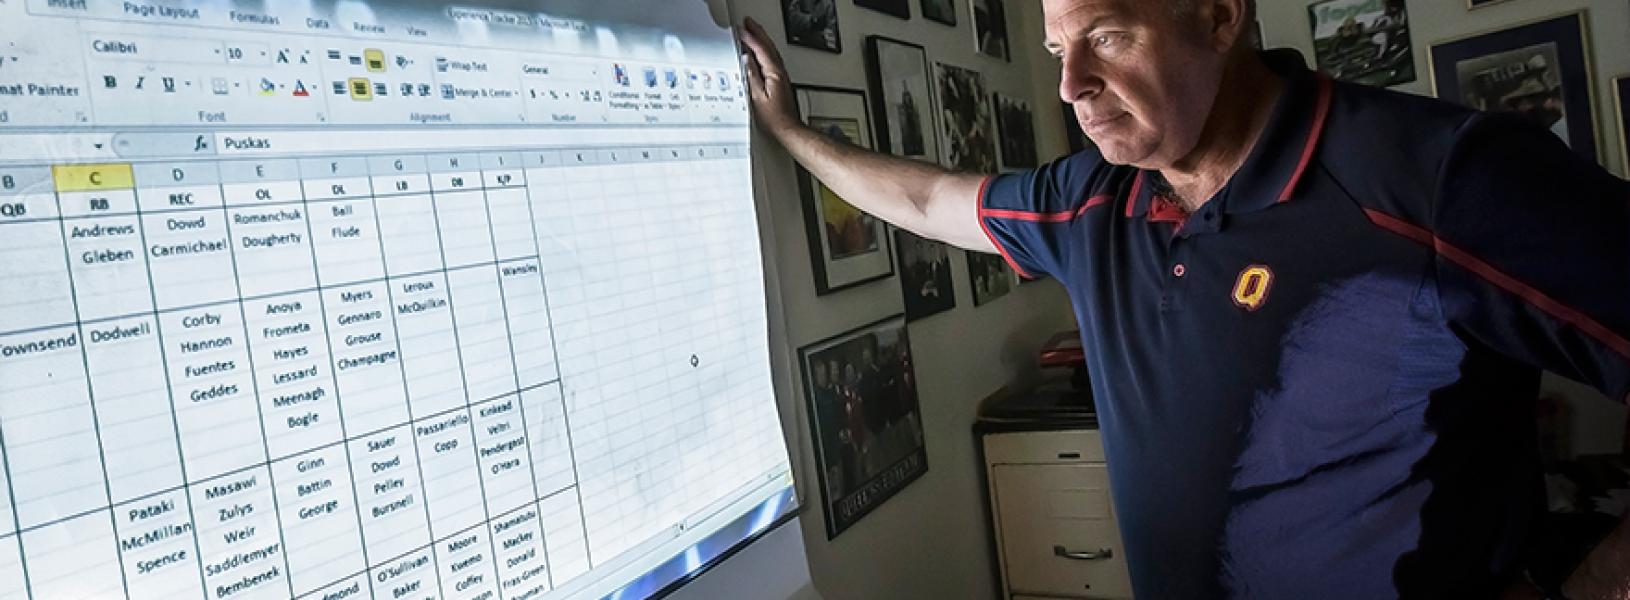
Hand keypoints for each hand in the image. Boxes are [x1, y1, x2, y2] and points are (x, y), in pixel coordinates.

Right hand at [738, 17, 801, 137]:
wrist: (787, 128)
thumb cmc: (773, 118)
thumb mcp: (757, 98)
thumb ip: (752, 77)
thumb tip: (746, 60)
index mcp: (774, 74)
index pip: (761, 50)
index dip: (750, 38)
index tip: (741, 30)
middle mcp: (780, 73)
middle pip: (768, 47)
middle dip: (758, 33)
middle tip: (748, 23)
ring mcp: (781, 76)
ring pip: (771, 52)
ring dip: (762, 40)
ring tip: (753, 32)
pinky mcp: (780, 81)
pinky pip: (772, 60)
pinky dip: (765, 51)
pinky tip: (760, 52)